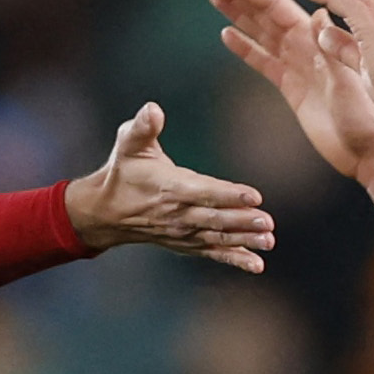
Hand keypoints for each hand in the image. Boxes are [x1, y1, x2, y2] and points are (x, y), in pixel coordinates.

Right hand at [61, 104, 275, 270]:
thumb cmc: (122, 174)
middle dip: (242, 221)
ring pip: (218, 237)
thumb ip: (142, 126)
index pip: (204, 191)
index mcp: (170, 187)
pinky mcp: (187, 243)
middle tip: (267, 222)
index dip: (229, 194)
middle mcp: (178, 213)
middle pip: (215, 218)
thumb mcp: (128, 144)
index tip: (253, 196)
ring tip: (268, 241)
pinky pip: (212, 252)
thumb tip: (153, 109)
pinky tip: (256, 264)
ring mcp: (183, 232)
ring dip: (244, 240)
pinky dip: (234, 259)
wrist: (105, 213)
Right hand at [207, 0, 373, 211]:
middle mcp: (305, 47)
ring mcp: (298, 66)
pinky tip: (227, 34)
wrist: (368, 150)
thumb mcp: (348, 81)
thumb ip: (332, 51)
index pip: (276, 6)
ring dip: (237, 13)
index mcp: (316, 41)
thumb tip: (319, 15)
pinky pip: (265, 62)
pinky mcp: (293, 88)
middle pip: (264, 13)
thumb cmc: (365, 118)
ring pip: (261, 32)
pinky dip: (246, 47)